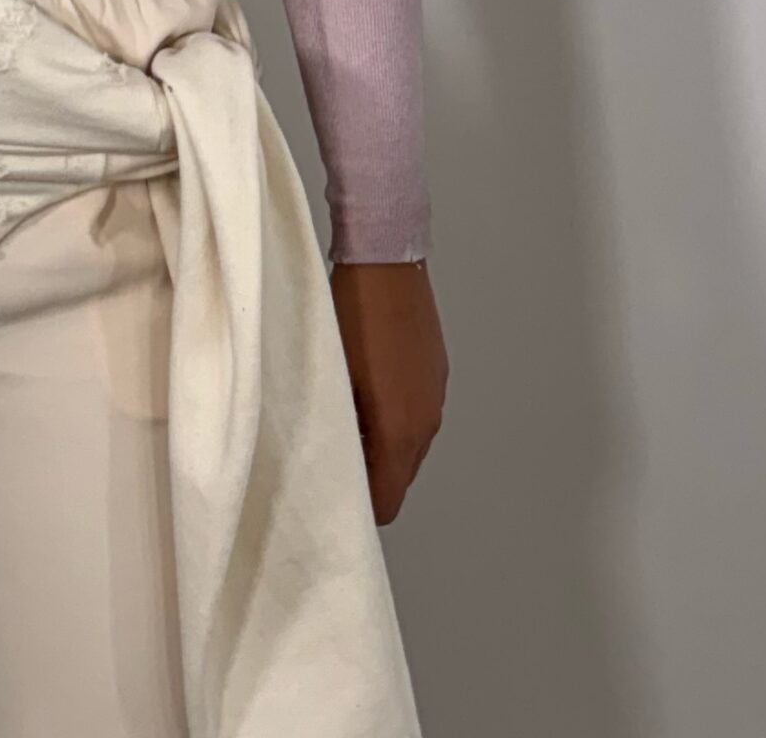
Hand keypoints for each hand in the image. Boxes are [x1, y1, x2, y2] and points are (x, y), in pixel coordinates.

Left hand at [329, 259, 447, 524]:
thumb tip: (332, 464)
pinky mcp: (437, 371)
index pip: (387, 503)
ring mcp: (437, 394)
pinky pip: (417, 414)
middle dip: (369, 474)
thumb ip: (337, 432)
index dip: (358, 508)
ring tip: (344, 413)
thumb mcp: (335, 379)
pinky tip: (365, 387)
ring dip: (381, 443)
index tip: (330, 493)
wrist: (386, 258)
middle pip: (400, 477)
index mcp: (402, 431)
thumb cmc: (351, 315)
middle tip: (328, 451)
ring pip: (409, 446)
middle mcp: (428, 421)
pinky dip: (394, 416)